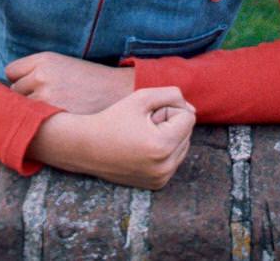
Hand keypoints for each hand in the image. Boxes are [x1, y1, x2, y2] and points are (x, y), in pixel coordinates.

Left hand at [6, 51, 134, 113]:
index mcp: (44, 59)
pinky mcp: (51, 115)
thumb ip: (37, 71)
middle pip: (14, 91)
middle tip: (48, 100)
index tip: (32, 86)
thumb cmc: (89, 80)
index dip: (21, 80)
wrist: (117, 93)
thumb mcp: (63, 64)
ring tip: (54, 110)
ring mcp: (45, 96)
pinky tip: (55, 120)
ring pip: (22, 109)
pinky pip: (32, 121)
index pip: (11, 71)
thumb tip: (9, 89)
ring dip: (33, 113)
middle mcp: (42, 75)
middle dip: (26, 97)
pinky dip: (41, 123)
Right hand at [28, 86, 195, 188]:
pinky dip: (164, 152)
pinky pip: (174, 161)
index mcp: (162, 146)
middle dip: (170, 124)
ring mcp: (161, 179)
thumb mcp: (142, 97)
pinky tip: (142, 149)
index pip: (188, 118)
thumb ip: (172, 95)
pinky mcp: (157, 185)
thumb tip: (193, 110)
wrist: (86, 148)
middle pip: (187, 133)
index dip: (168, 109)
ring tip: (142, 137)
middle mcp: (165, 167)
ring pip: (183, 147)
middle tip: (142, 126)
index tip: (147, 115)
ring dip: (168, 137)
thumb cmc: (113, 119)